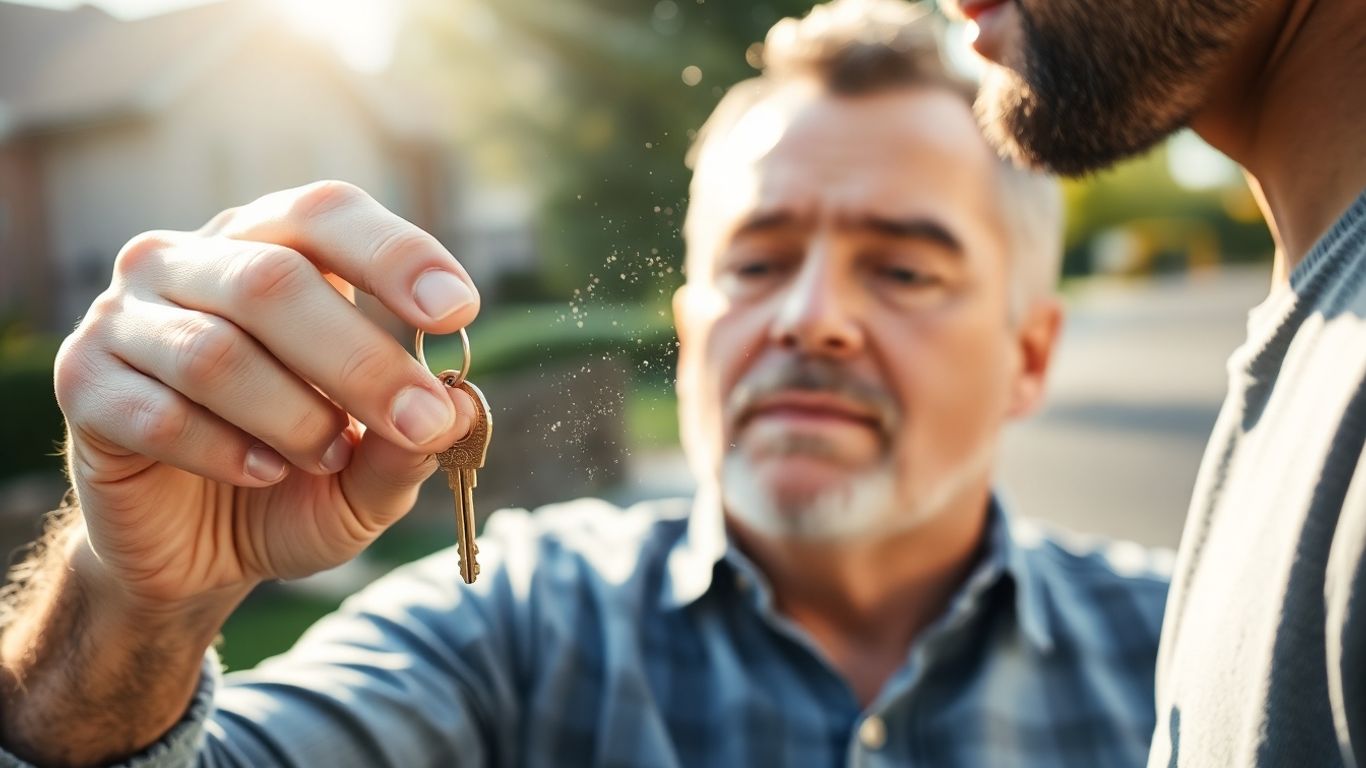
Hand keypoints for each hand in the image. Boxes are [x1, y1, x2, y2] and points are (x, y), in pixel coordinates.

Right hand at [54, 181, 479, 609]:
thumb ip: (410, 444)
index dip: (395, 254)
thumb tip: (461, 407)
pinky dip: (224, 452)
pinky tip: (262, 472)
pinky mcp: (84, 381)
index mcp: (275, 248)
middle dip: (362, 362)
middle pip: (274, 282)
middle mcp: (194, 261)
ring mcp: (127, 315)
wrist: (194, 550)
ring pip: (215, 352)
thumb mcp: (370, 476)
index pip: (328, 213)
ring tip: (328, 457)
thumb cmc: (296, 482)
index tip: (459, 310)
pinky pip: (156, 413)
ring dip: (293, 417)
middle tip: (419, 422)